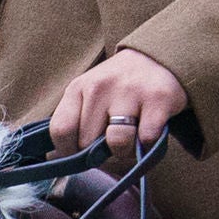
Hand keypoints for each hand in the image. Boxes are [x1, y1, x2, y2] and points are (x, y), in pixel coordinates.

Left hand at [52, 48, 188, 163]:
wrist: (159, 57)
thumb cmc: (118, 86)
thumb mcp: (89, 94)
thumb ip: (75, 122)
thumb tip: (60, 162)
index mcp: (78, 87)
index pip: (60, 131)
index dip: (68, 152)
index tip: (81, 155)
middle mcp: (100, 86)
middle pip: (88, 144)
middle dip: (100, 154)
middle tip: (111, 145)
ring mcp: (130, 91)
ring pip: (118, 144)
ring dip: (125, 152)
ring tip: (130, 139)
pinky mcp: (158, 99)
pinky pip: (146, 140)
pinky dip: (148, 144)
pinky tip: (149, 130)